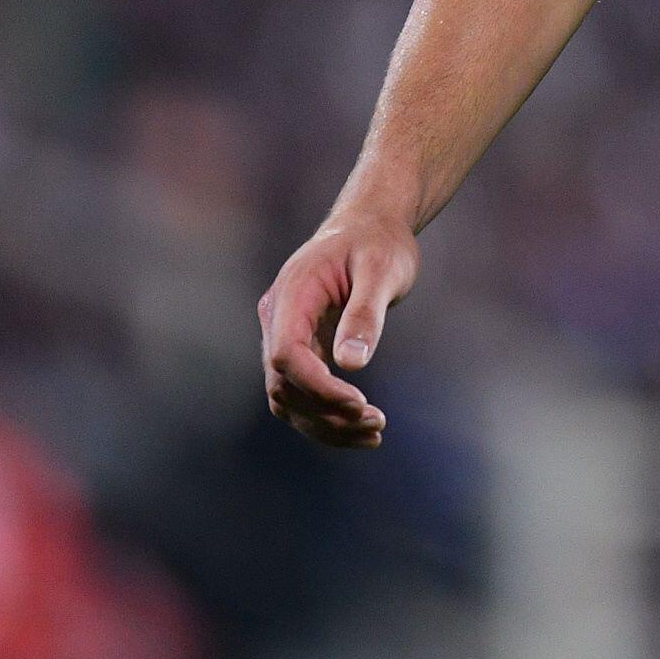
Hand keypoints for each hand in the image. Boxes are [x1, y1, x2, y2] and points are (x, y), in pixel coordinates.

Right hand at [257, 217, 419, 448]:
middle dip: (325, 412)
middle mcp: (278, 318)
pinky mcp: (301, 347)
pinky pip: (303, 392)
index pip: (286, 354)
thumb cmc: (379, 242)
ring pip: (289, 397)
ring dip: (326, 423)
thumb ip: (364, 313)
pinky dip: (328, 414)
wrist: (372, 226)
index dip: (317, 386)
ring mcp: (285, 334)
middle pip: (283, 384)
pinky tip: (364, 428)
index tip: (359, 403)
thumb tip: (351, 364)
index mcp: (292, 293)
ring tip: (375, 432)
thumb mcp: (381, 270)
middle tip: (376, 424)